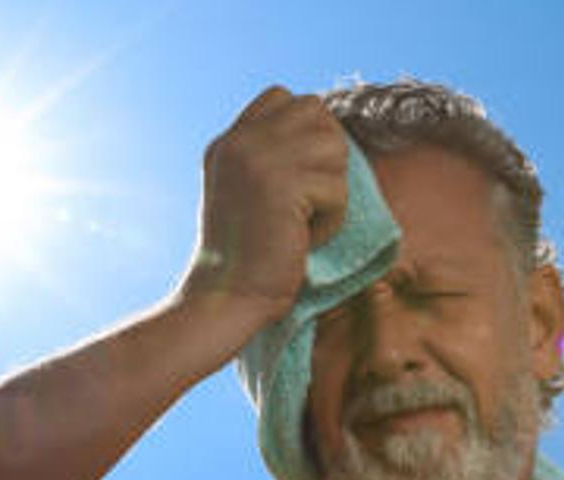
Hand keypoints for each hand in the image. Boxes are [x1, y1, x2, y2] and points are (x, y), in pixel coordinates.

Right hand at [175, 85, 350, 331]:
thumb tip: (328, 134)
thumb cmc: (248, 256)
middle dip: (326, 156)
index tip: (298, 178)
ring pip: (334, 147)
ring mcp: (258, 159)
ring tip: (305, 222)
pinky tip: (302, 240)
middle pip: (316, 112)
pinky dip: (331, 220)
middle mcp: (240, 142)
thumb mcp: (249, 191)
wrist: (226, 297)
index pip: (282, 97)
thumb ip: (272, 156)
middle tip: (307, 201)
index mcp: (229, 142)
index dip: (305, 131)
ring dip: (332, 190)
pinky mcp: (282, 185)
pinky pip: (337, 189)